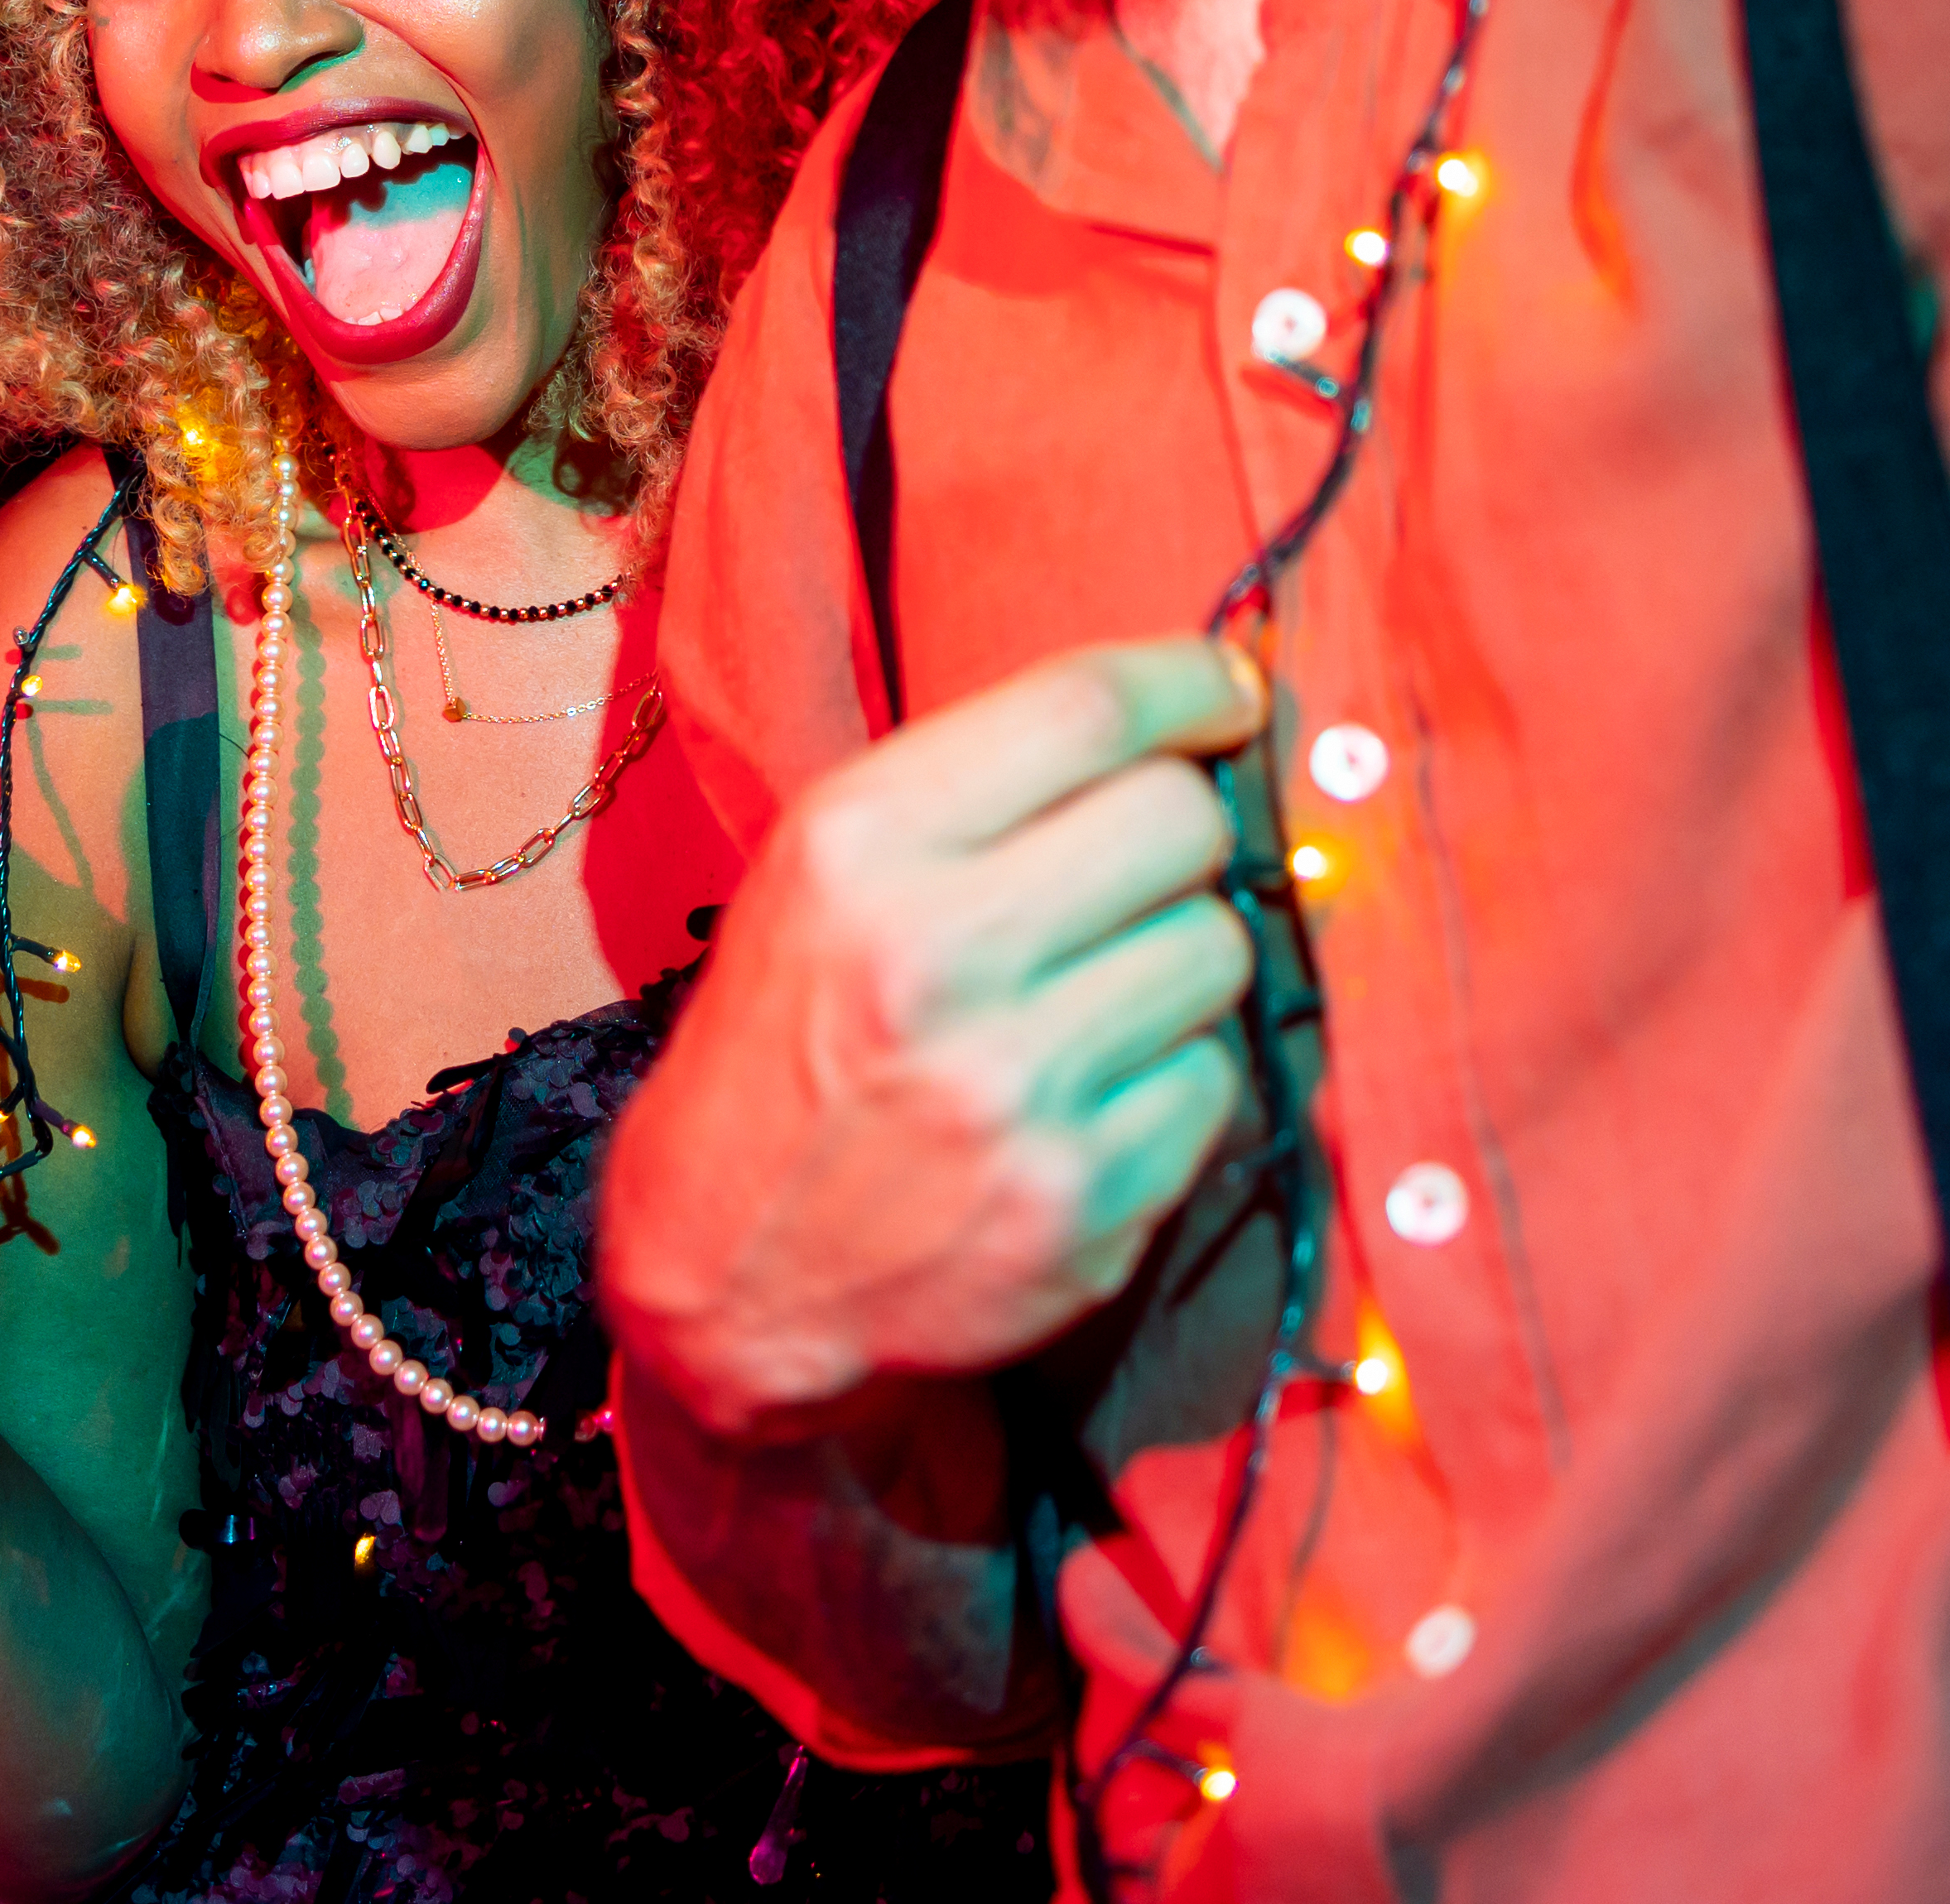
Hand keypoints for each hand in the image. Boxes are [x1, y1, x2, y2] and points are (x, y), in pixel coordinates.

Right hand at [594, 633, 1264, 1435]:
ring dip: (1178, 963)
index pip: (1091, 706)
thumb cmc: (790, 1033)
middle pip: (1184, 820)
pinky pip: (1215, 1084)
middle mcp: (936, 954)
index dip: (1193, 681)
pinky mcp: (1078, 1204)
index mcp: (861, 841)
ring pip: (1218, 949)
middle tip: (1138, 870)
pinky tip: (1090, 1096)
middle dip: (1183, 833)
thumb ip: (984, 786)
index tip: (1228, 692)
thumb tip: (1191, 721)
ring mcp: (1014, 1089)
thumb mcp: (824, 869)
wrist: (721, 1267)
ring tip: (1095, 996)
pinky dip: (1173, 1081)